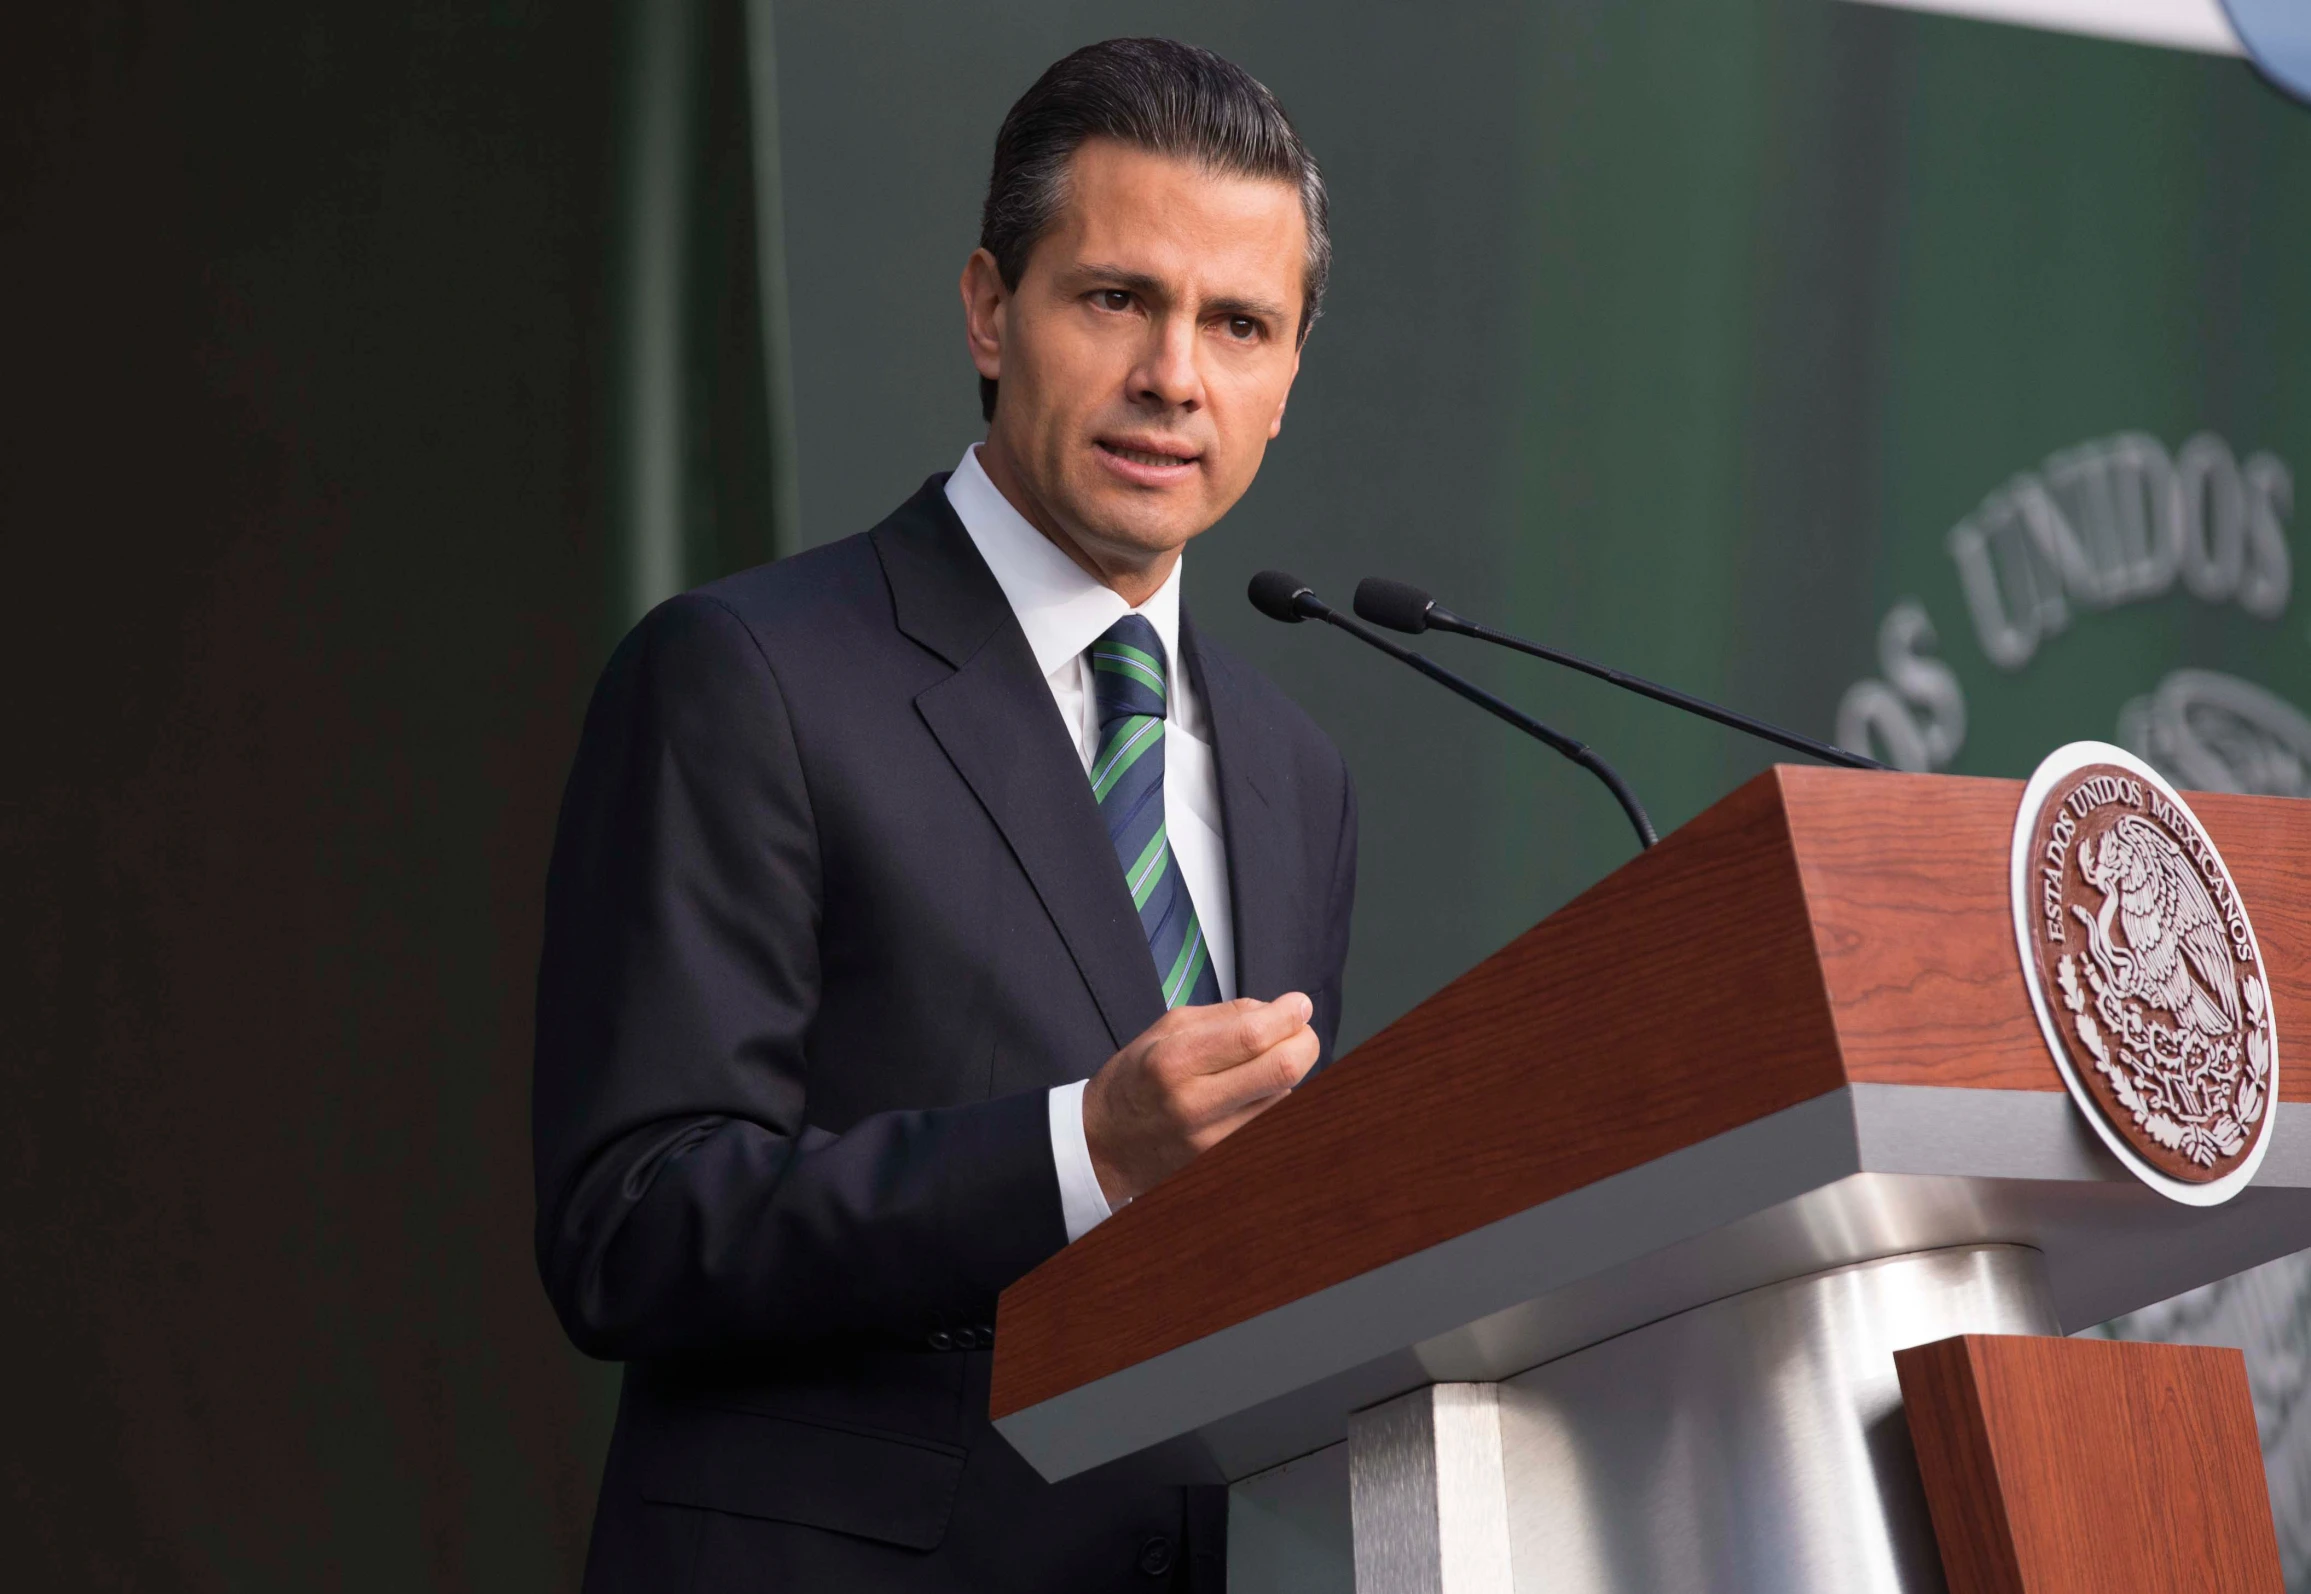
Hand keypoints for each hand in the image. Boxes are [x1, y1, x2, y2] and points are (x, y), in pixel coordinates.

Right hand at [1081, 993, 1318, 1208]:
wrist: (1105, 1145)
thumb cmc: (1134, 1081)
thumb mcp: (1164, 1029)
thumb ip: (1225, 1015)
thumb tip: (1279, 1009)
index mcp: (1174, 1060)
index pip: (1254, 1036)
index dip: (1289, 1016)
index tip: (1298, 1005)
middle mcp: (1195, 1103)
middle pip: (1283, 1069)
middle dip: (1304, 1042)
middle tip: (1299, 1029)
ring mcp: (1213, 1139)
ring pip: (1285, 1095)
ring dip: (1285, 1070)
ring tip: (1259, 1062)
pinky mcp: (1225, 1158)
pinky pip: (1271, 1119)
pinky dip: (1273, 1097)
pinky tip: (1250, 1091)